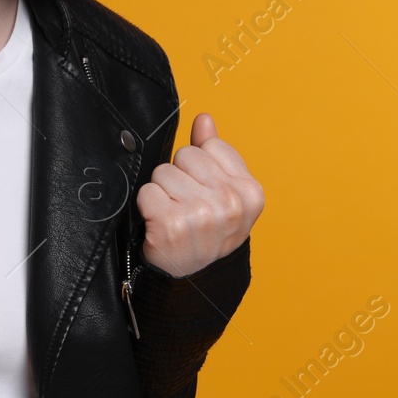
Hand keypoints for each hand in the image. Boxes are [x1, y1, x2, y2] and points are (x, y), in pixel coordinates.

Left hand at [135, 112, 263, 277]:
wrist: (192, 278)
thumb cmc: (207, 231)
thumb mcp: (224, 193)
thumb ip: (214, 153)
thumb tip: (204, 119)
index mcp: (250, 192)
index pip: (209, 147)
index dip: (199, 167)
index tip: (204, 192)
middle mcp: (230, 203)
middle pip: (184, 155)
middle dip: (179, 177)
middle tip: (186, 206)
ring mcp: (202, 214)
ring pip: (163, 172)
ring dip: (162, 193)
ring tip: (174, 216)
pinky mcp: (172, 224)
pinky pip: (147, 192)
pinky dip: (148, 207)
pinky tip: (160, 224)